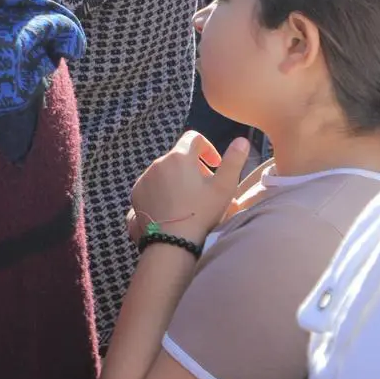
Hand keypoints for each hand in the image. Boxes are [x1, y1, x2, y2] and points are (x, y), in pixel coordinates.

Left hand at [127, 132, 250, 246]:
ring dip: (179, 179)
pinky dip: (163, 189)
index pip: (193, 138)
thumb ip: (234, 161)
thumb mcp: (224, 187)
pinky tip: (173, 207)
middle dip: (195, 167)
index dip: (208, 148)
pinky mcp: (137, 192)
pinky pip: (152, 184)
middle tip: (207, 187)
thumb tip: (242, 140)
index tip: (215, 165)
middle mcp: (158, 162)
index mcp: (180, 157)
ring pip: (166, 171)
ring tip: (190, 200)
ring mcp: (145, 177)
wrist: (171, 240)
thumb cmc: (201, 212)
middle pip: (180, 157)